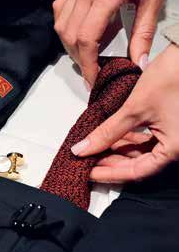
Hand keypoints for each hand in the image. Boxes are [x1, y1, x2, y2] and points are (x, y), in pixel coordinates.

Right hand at [53, 0, 175, 86]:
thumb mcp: (154, 0)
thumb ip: (143, 34)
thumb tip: (138, 64)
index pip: (87, 38)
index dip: (88, 64)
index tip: (96, 79)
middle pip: (69, 34)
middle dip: (79, 58)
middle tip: (94, 72)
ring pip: (61, 23)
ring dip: (70, 44)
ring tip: (88, 55)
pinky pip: (61, 8)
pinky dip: (67, 26)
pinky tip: (81, 33)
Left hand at [71, 44, 178, 182]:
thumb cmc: (171, 77)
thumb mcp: (135, 108)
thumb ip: (108, 132)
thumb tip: (83, 149)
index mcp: (174, 149)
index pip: (136, 171)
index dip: (110, 173)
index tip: (88, 173)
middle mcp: (177, 147)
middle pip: (140, 163)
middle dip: (112, 162)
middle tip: (87, 160)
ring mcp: (175, 136)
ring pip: (143, 151)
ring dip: (119, 149)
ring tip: (95, 146)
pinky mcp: (171, 124)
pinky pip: (148, 138)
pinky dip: (129, 138)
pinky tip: (111, 135)